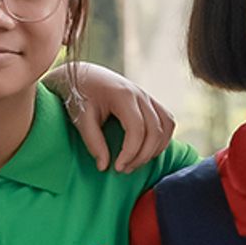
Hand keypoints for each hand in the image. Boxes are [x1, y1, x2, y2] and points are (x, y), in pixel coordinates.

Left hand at [55, 61, 175, 172]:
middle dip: (142, 155)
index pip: (137, 129)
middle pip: (155, 131)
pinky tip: (144, 152)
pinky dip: (160, 140)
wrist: (82, 75)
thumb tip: (104, 166)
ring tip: (134, 163)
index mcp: (123, 95)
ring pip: (166, 126)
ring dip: (154, 149)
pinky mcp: (150, 101)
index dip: (130, 152)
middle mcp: (140, 94)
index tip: (117, 167)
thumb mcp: (81, 118)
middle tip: (123, 169)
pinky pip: (167, 122)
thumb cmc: (79, 95)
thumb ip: (93, 142)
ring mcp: (147, 96)